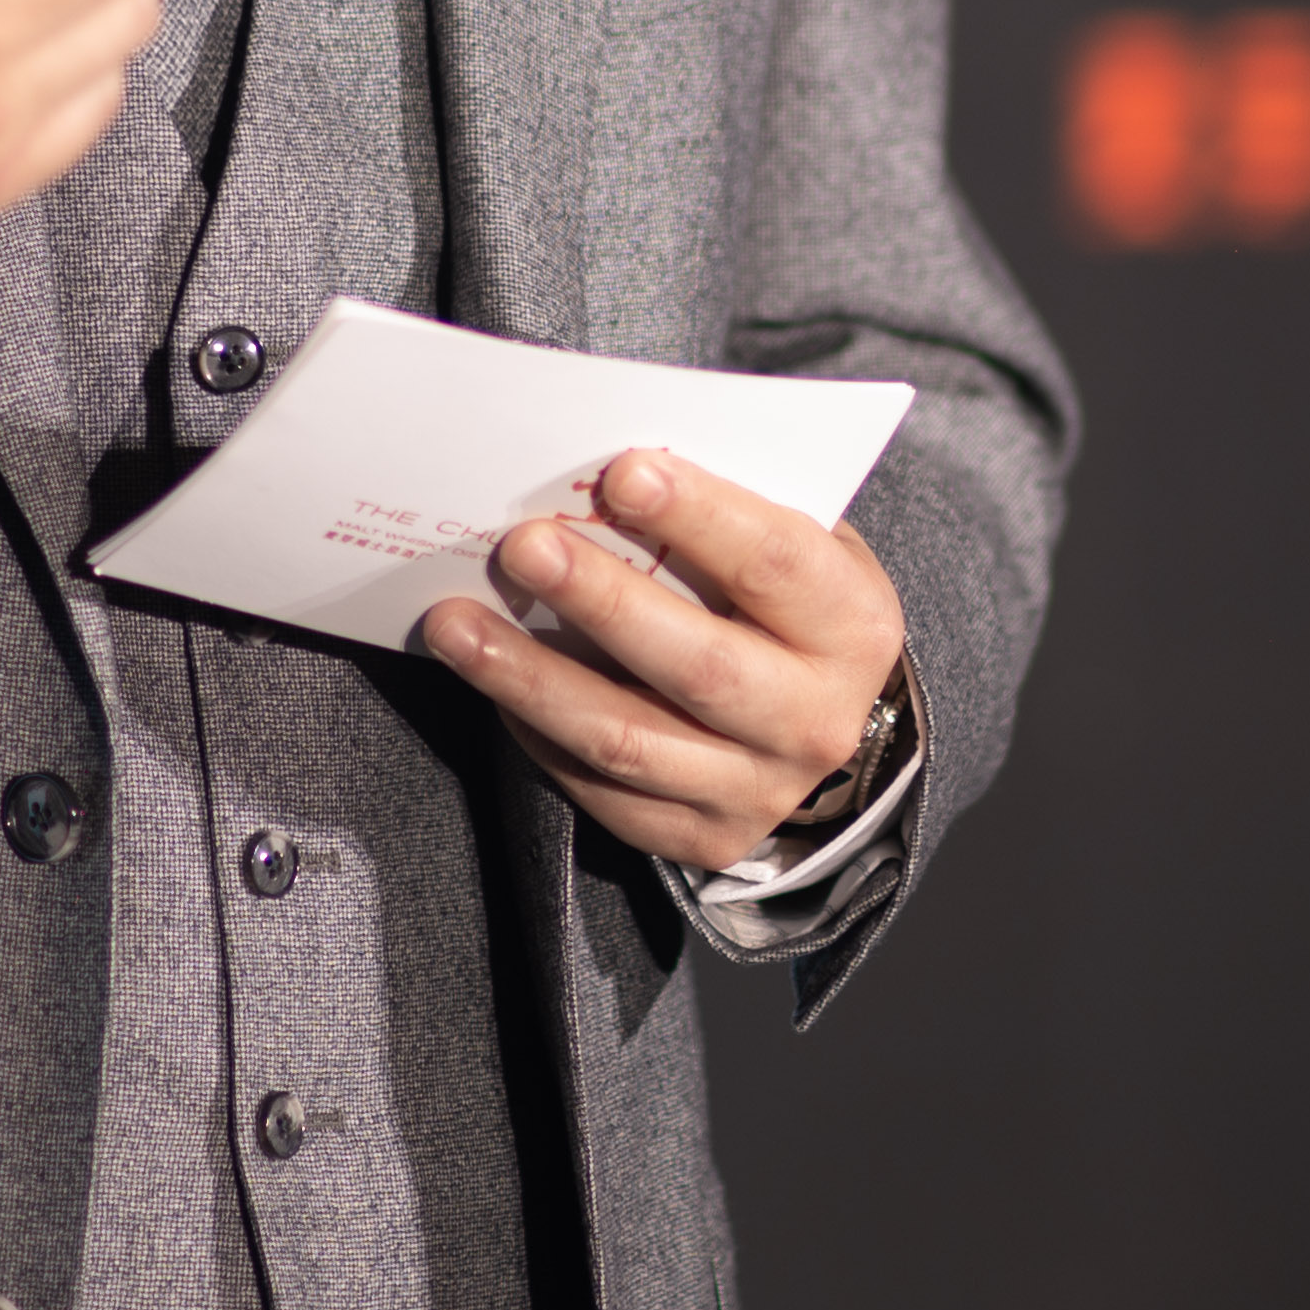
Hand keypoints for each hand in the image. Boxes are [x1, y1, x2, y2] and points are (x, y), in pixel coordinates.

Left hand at [418, 451, 909, 871]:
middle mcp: (814, 718)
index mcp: (851, 625)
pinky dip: (537, 734)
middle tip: (523, 548)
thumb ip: (723, 509)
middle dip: (601, 601)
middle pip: (697, 664)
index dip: (699, 516)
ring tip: (457, 624)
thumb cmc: (786, 598)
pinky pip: (602, 791)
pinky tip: (490, 682)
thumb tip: (603, 474)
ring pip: (628, 739)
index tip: (620, 473)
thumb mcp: (791, 537)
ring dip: (531, 678)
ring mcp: (758, 789)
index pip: (774, 564)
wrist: (819, 713)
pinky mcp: (701, 836)